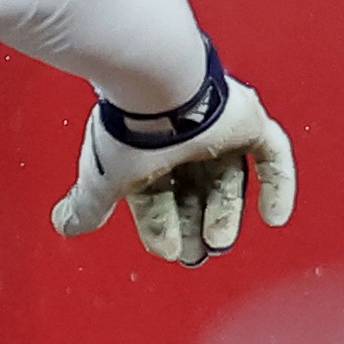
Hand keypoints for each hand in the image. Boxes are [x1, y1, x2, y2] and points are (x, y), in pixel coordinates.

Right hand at [52, 49, 297, 266]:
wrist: (156, 89)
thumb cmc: (127, 131)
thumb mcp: (103, 181)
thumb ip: (88, 206)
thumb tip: (65, 227)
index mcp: (146, 151)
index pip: (156, 195)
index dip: (161, 226)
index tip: (168, 252)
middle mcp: (181, 141)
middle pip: (193, 191)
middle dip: (192, 225)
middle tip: (196, 255)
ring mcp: (217, 131)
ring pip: (227, 180)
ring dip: (225, 215)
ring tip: (219, 244)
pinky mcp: (248, 122)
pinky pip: (272, 156)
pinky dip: (278, 188)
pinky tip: (276, 219)